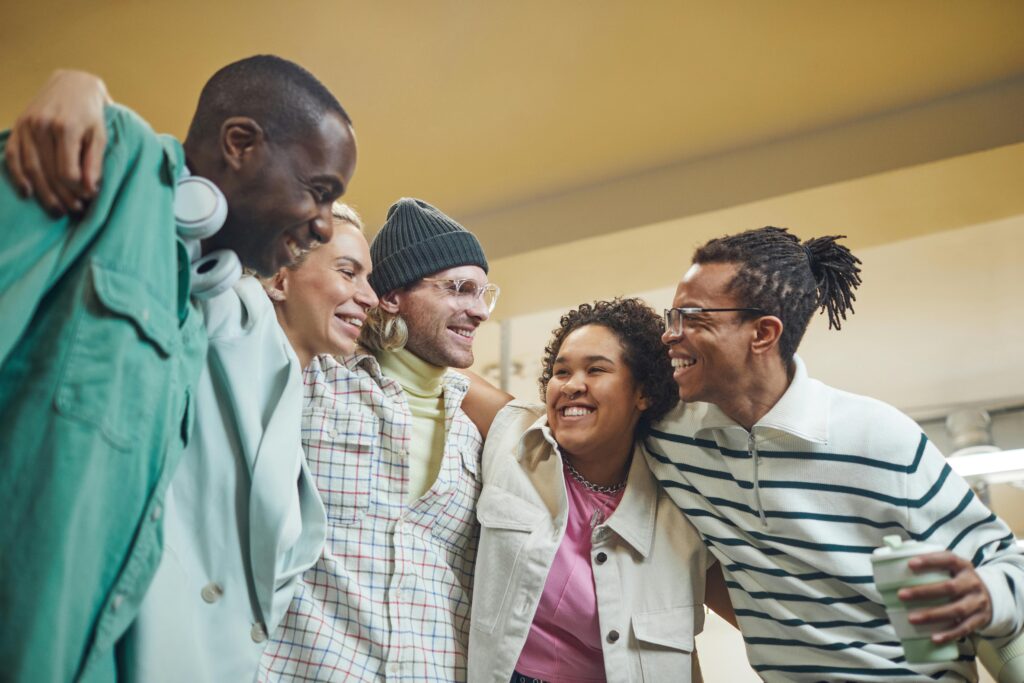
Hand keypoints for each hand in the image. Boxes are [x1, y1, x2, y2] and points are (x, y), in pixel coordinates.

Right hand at [6, 69, 111, 215]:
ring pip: (31, 168)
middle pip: (48, 172)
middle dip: (61, 196)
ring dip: (43, 193)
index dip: (76, 190)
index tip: (86, 201)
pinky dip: (17, 176)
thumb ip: (94, 162)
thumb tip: (90, 191)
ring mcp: (27, 126)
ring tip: (56, 210)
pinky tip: (27, 193)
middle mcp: (43, 126)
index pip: (67, 171)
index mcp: (67, 127)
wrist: (72, 84)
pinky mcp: (18, 126)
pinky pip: (12, 155)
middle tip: (72, 211)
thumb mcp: (100, 135)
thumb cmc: (91, 113)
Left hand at [899, 551, 991, 643]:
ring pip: (956, 610)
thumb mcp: (952, 568)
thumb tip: (897, 560)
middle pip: (949, 588)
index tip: (910, 564)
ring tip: (912, 618)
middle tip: (901, 595)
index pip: (947, 559)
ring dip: (933, 615)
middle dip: (924, 592)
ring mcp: (978, 602)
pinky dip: (949, 634)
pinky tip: (933, 638)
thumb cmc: (959, 579)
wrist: (991, 595)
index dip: (929, 561)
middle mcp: (972, 583)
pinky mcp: (980, 619)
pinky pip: (964, 628)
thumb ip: (932, 565)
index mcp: (962, 566)